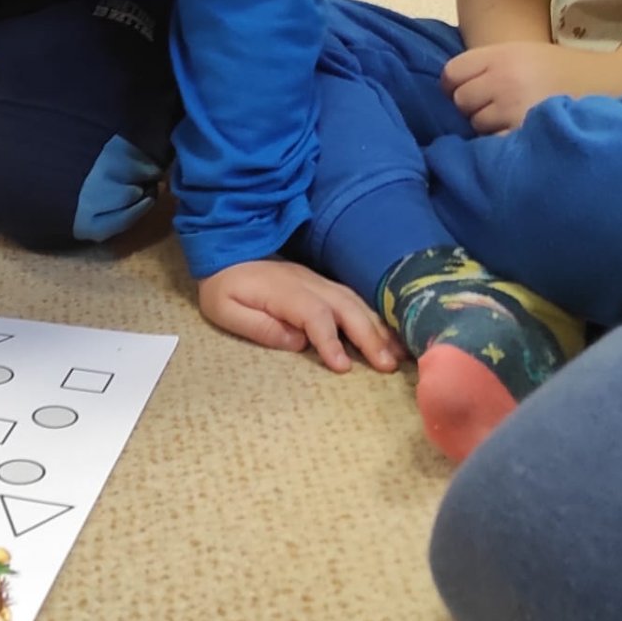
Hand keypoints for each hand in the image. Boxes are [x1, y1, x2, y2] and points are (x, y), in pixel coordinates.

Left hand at [197, 259, 400, 372]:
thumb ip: (259, 327)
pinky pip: (354, 299)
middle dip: (368, 337)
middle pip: (345, 307)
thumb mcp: (225, 311)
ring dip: (378, 328)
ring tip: (397, 355)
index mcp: (282, 291)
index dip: (329, 340)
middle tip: (387, 366)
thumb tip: (296, 341)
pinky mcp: (322, 284)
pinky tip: (387, 336)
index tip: (342, 366)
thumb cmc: (224, 289)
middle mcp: (307, 283)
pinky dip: (373, 317)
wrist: (227, 253)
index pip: (313, 315)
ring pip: (355, 302)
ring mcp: (318, 281)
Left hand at [442, 41, 592, 132]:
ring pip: (476, 124)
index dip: (456, 85)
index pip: (451, 73)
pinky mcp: (523, 133)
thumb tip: (446, 90)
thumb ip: (485, 66)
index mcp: (500, 55)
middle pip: (460, 101)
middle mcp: (503, 79)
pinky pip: (494, 143)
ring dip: (489, 126)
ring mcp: (513, 108)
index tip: (470, 91)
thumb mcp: (520, 53)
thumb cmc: (558, 70)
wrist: (606, 82)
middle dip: (474, 106)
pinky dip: (503, 142)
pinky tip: (520, 133)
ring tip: (515, 119)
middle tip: (499, 106)